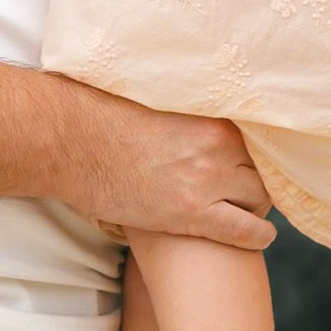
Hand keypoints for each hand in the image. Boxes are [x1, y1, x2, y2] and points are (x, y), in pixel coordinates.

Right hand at [71, 94, 275, 249]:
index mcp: (208, 112)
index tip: (245, 160)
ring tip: (244, 212)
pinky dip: (257, 236)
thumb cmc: (99, 115)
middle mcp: (216, 143)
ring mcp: (206, 179)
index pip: (254, 135)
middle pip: (260, 167)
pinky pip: (246, 231)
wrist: (70, 142)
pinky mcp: (192, 213)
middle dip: (254, 179)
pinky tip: (257, 236)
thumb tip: (189, 93)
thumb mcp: (151, 98)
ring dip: (253, 206)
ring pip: (259, 198)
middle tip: (242, 189)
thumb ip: (181, 102)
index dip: (251, 151)